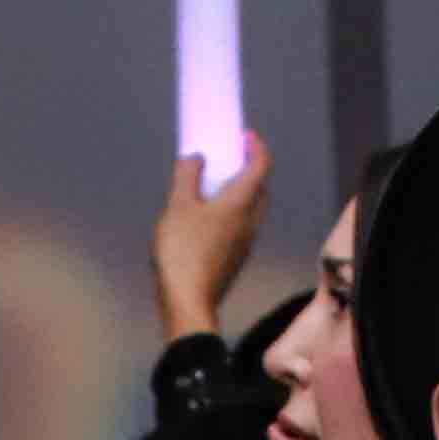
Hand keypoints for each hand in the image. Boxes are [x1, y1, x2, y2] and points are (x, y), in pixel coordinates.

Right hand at [149, 136, 270, 343]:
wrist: (188, 303)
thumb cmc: (183, 252)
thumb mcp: (177, 206)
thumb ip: (187, 176)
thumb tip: (195, 158)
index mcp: (241, 202)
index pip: (261, 165)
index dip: (256, 146)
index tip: (245, 136)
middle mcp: (251, 220)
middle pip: (261, 187)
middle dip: (250, 168)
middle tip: (230, 156)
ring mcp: (246, 242)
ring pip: (252, 207)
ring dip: (241, 190)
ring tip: (216, 184)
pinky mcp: (236, 258)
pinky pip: (241, 224)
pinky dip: (232, 210)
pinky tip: (208, 216)